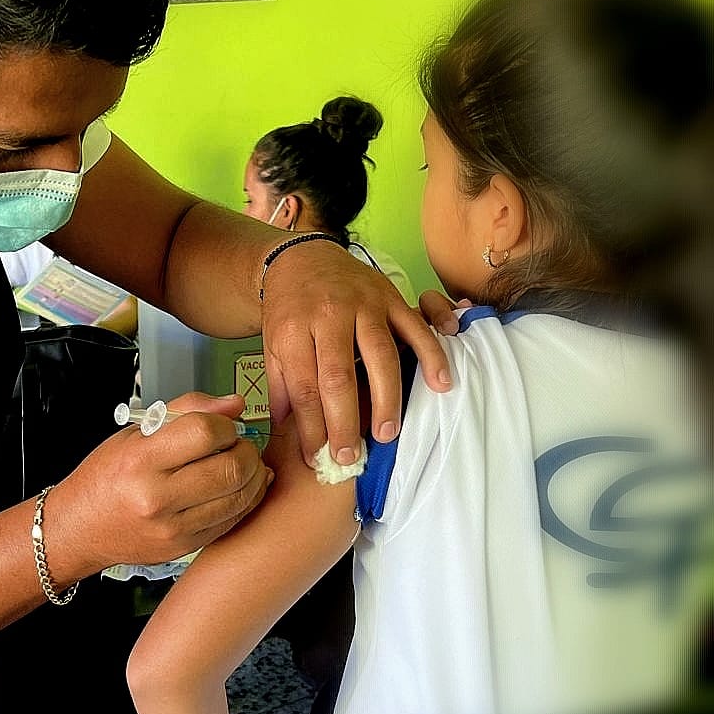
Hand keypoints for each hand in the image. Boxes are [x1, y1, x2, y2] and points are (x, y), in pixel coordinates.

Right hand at [52, 391, 271, 576]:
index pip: (204, 432)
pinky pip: (233, 519)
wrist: (82, 527)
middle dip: (247, 450)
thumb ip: (188, 411)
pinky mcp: (185, 546)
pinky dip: (246, 498)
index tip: (224, 426)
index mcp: (141, 461)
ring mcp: (173, 527)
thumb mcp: (136, 433)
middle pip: (230, 467)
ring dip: (253, 474)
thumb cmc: (108, 477)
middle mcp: (156, 497)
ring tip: (242, 463)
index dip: (225, 424)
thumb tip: (235, 403)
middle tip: (240, 445)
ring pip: (239, 496)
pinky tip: (239, 486)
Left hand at [261, 244, 462, 466]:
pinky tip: (441, 384)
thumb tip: (286, 431)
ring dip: (387, 399)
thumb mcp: (272, 344)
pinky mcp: (392, 297)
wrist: (303, 256)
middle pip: (340, 377)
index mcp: (294, 330)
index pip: (304, 388)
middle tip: (351, 457)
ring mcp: (364, 305)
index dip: (312, 428)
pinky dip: (432, 355)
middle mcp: (330, 315)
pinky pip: (416, 328)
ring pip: (380, 356)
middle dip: (346, 423)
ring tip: (387, 434)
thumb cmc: (289, 309)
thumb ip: (281, 386)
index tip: (317, 458)